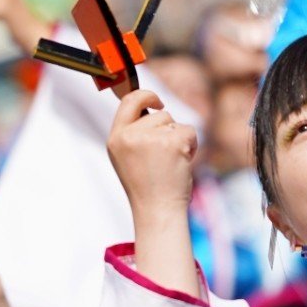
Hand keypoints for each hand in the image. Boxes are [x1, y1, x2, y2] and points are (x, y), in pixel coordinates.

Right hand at [107, 90, 196, 227]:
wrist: (158, 210)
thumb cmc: (147, 188)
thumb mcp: (127, 157)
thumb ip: (133, 133)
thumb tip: (152, 109)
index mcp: (115, 139)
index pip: (128, 101)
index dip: (145, 96)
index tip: (158, 102)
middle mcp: (129, 136)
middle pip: (158, 115)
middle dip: (168, 130)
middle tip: (165, 156)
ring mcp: (149, 138)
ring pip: (174, 123)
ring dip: (179, 139)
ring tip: (171, 162)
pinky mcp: (171, 142)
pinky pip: (188, 131)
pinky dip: (191, 145)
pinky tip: (182, 163)